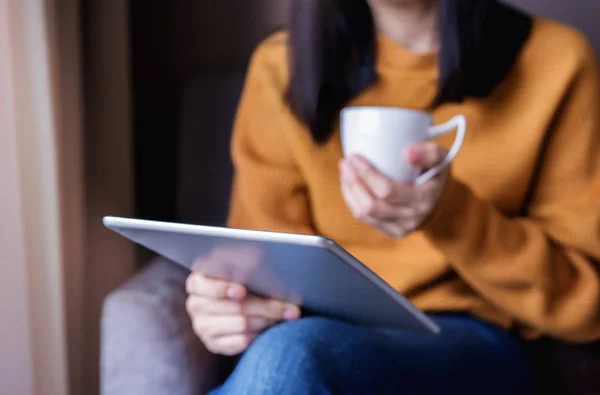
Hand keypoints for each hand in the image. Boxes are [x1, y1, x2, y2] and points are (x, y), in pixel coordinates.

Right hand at [185, 272, 300, 355]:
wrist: (230, 301)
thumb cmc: (238, 280)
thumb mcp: (236, 267)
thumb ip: (243, 263)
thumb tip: (259, 259)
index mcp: (197, 282)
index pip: (207, 287)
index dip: (224, 289)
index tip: (242, 291)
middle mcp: (196, 305)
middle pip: (234, 308)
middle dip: (265, 307)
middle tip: (289, 308)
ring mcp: (203, 327)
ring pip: (241, 325)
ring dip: (266, 320)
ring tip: (284, 315)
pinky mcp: (214, 344)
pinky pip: (241, 342)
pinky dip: (259, 334)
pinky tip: (270, 326)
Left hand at [339, 142, 448, 237]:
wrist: (439, 199)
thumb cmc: (435, 173)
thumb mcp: (440, 157)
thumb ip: (428, 152)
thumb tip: (407, 152)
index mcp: (423, 201)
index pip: (388, 191)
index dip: (367, 174)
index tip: (355, 157)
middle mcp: (411, 219)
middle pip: (371, 204)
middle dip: (354, 182)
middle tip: (345, 162)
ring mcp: (399, 228)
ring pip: (364, 213)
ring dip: (349, 191)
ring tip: (344, 171)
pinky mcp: (389, 231)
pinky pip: (364, 218)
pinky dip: (352, 200)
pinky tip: (349, 184)